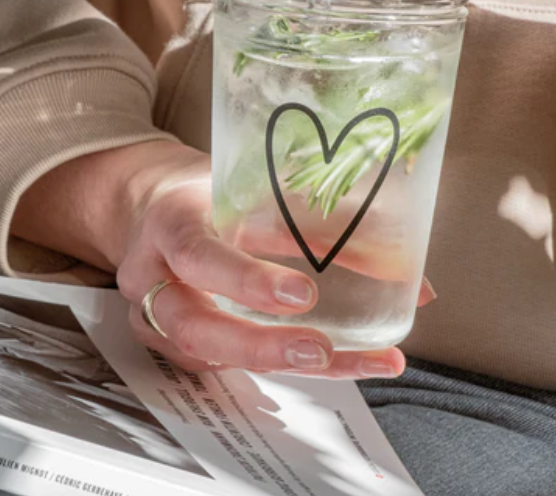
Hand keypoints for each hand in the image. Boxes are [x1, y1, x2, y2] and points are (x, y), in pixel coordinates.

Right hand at [12, 141, 434, 376]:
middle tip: (318, 351)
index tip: (303, 294)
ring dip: (280, 365)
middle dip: (259, 345)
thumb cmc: (206, 196)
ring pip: (209, 355)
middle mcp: (155, 277)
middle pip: (194, 326)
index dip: (245, 279)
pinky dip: (279, 367)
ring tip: (347, 362)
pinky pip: (222, 364)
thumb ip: (308, 222)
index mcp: (172, 224)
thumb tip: (400, 266)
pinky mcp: (176, 343)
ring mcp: (158, 317)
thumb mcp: (246, 189)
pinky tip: (336, 362)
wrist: (155, 209)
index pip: (198, 255)